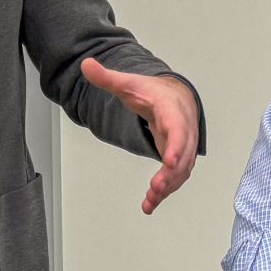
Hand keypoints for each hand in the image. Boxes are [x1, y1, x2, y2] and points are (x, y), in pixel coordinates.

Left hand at [80, 58, 198, 214]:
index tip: (170, 161)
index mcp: (172, 110)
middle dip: (171, 173)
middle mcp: (184, 131)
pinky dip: (164, 192)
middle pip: (183, 155)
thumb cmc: (153, 93)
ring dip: (167, 187)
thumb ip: (107, 78)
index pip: (178, 128)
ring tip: (150, 200)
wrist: (175, 98)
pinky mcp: (179, 160)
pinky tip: (149, 205)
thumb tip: (86, 64)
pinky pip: (175, 178)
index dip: (176, 145)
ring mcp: (184, 147)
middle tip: (156, 188)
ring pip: (181, 171)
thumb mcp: (129, 83)